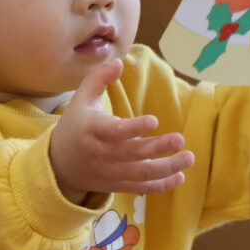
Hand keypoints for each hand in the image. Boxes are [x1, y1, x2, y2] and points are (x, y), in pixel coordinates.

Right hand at [49, 60, 194, 203]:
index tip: (154, 120)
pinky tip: (180, 176)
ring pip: (140, 174)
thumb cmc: (76, 126)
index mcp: (93, 130)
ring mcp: (111, 172)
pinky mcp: (118, 185)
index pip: (114, 131)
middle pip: (132, 154)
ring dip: (167, 168)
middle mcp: (102, 154)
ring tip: (189, 158)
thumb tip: (119, 62)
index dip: (133, 128)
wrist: (60, 165)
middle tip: (180, 139)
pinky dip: (161, 185)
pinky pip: (141, 188)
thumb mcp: (81, 99)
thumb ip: (98, 78)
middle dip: (157, 148)